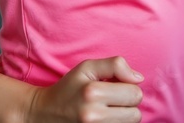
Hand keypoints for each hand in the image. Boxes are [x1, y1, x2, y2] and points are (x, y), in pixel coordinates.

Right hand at [27, 56, 142, 121]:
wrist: (44, 113)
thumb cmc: (69, 88)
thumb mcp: (87, 68)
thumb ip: (115, 65)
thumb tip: (139, 79)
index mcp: (93, 92)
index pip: (134, 93)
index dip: (129, 88)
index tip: (115, 87)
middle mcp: (93, 115)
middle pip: (135, 113)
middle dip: (128, 105)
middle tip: (112, 100)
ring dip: (123, 117)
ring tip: (108, 110)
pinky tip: (105, 119)